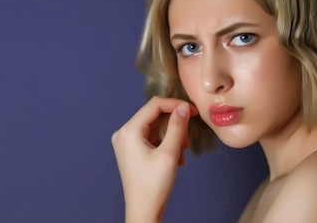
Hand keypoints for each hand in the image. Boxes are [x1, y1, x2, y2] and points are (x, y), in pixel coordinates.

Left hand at [111, 96, 197, 221]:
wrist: (143, 211)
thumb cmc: (153, 186)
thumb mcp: (169, 154)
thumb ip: (177, 127)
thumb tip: (183, 107)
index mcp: (128, 131)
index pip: (154, 105)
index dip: (175, 105)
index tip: (193, 111)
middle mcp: (124, 133)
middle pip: (154, 116)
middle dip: (174, 126)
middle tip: (187, 141)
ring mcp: (126, 142)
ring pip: (155, 127)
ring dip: (172, 136)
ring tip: (181, 153)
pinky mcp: (131, 151)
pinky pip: (151, 137)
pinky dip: (165, 143)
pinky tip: (175, 158)